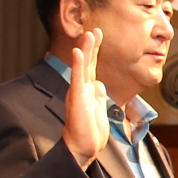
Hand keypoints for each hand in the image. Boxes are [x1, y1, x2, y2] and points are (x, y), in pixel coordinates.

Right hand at [62, 28, 110, 167]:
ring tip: (89, 34)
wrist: (83, 147)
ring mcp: (79, 92)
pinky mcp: (77, 98)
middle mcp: (82, 89)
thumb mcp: (99, 109)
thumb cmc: (90, 132)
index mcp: (88, 91)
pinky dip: (78, 64)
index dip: (95, 52)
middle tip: (96, 30)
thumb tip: (100, 84)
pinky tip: (77, 52)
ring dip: (86, 50)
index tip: (99, 37)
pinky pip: (77, 78)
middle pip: (88, 63)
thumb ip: (99, 95)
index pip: (93, 67)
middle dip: (92, 46)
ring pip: (83, 66)